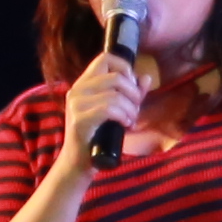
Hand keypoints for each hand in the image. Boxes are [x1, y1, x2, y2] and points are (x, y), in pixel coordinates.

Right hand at [62, 43, 152, 159]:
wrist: (79, 163)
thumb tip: (146, 77)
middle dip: (133, 93)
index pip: (105, 58)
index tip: (131, 88)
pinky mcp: (79, 120)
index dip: (124, 68)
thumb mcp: (118, 111)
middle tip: (135, 110)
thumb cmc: (100, 136)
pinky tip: (125, 125)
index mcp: (84, 83)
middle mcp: (77, 89)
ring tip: (131, 120)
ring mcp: (76, 104)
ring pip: (115, 94)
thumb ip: (131, 94)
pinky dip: (123, 116)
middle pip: (115, 76)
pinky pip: (109, 109)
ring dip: (130, 109)